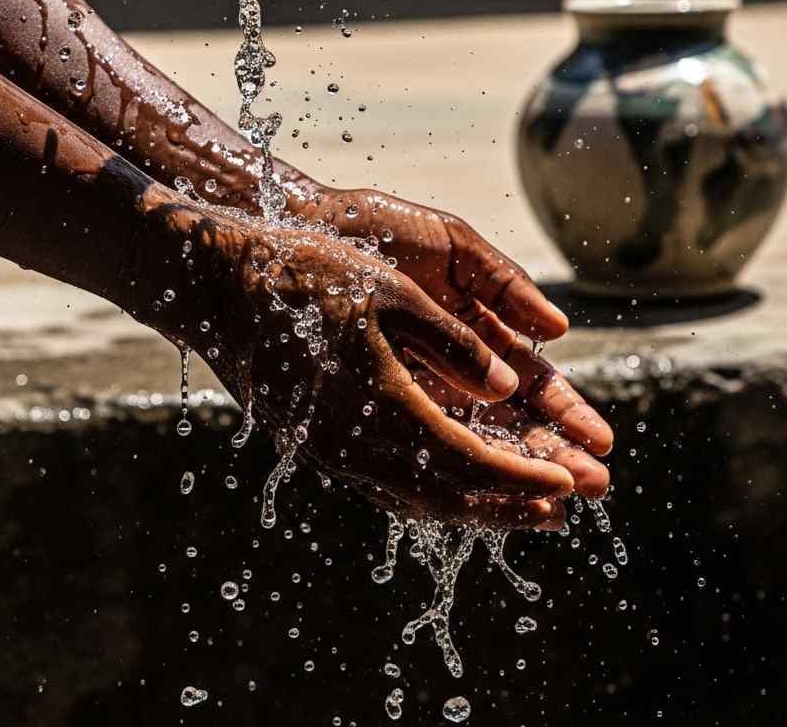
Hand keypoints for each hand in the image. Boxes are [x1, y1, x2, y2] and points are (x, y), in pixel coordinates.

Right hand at [161, 201, 605, 528]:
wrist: (218, 286)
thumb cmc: (306, 276)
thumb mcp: (390, 292)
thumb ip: (453, 344)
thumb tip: (507, 386)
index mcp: (380, 406)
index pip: (468, 463)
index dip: (521, 476)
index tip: (568, 484)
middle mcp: (354, 445)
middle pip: (445, 494)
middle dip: (507, 504)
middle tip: (561, 510)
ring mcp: (330, 450)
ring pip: (415, 496)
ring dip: (473, 505)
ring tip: (521, 508)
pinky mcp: (317, 442)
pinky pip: (385, 483)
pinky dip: (432, 491)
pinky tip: (452, 482)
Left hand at [304, 188, 614, 462]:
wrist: (311, 223)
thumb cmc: (383, 227)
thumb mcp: (455, 247)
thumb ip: (505, 284)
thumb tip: (560, 329)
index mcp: (478, 327)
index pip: (533, 382)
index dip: (565, 412)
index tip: (600, 441)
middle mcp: (451, 364)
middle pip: (511, 421)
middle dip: (551, 453)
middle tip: (593, 486)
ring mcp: (414, 383)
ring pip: (472, 436)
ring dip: (513, 467)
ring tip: (553, 498)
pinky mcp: (376, 393)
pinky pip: (417, 434)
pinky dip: (450, 458)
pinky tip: (481, 483)